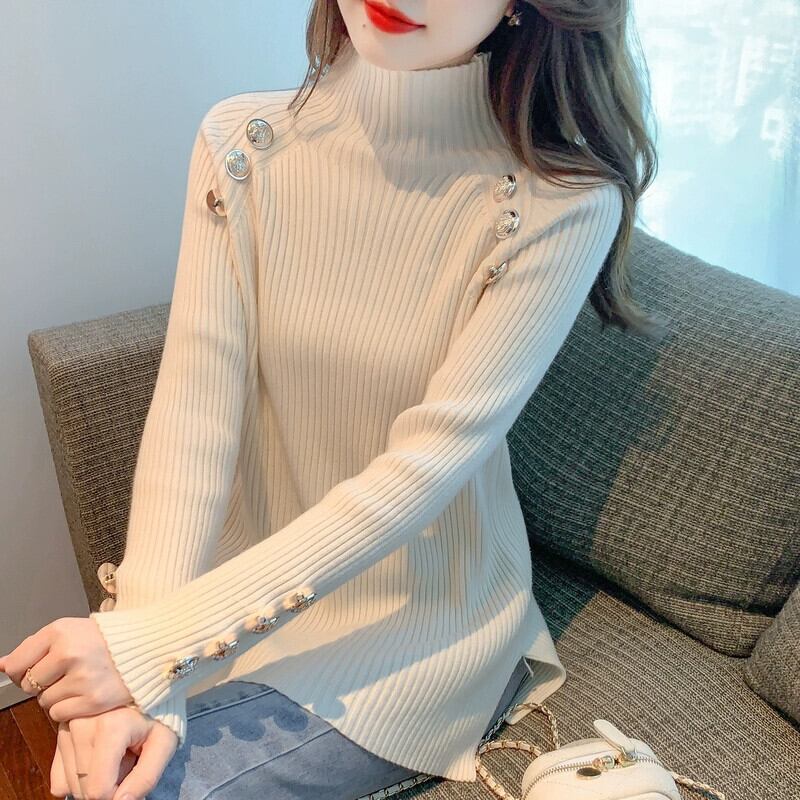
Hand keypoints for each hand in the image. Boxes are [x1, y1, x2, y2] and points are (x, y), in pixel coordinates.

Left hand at [0, 617, 134, 721]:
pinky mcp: (95, 700)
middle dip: (43, 683)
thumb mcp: (69, 630)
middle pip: (29, 685)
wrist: (147, 646)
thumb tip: (1, 666)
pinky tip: (86, 692)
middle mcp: (70, 654)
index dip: (22, 671)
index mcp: (60, 632)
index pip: (15, 665)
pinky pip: (60, 714)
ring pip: (45, 702)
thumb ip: (33, 647)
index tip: (38, 669)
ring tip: (80, 681)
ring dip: (58, 696)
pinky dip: (69, 708)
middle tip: (65, 673)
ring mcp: (83, 678)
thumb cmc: (105, 639)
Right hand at [50, 706, 177, 799]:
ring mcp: (67, 728)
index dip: (116, 796)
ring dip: (92, 779)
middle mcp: (82, 725)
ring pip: (69, 784)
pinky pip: (58, 776)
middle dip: (106, 786)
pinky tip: (96, 757)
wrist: (145, 684)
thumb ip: (146, 777)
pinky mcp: (60, 732)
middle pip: (83, 788)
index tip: (131, 778)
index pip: (98, 790)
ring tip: (115, 754)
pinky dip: (76, 776)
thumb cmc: (158, 714)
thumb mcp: (164, 743)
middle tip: (126, 760)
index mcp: (110, 727)